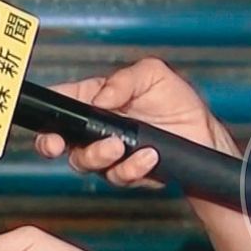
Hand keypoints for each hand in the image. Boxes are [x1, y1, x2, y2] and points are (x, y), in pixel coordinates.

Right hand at [35, 57, 238, 188]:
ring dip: (98, 154)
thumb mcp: (152, 74)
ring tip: (119, 146)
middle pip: (57, 139)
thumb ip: (123, 80)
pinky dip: (131, 168)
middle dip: (51, 143)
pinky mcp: (124, 173)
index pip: (61, 103)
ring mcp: (107, 153)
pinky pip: (117, 176)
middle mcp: (95, 128)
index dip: (47, 111)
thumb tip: (100, 98)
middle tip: (58, 144)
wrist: (203, 136)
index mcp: (94, 99)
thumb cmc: (177, 102)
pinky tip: (148, 157)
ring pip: (83, 161)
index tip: (47, 117)